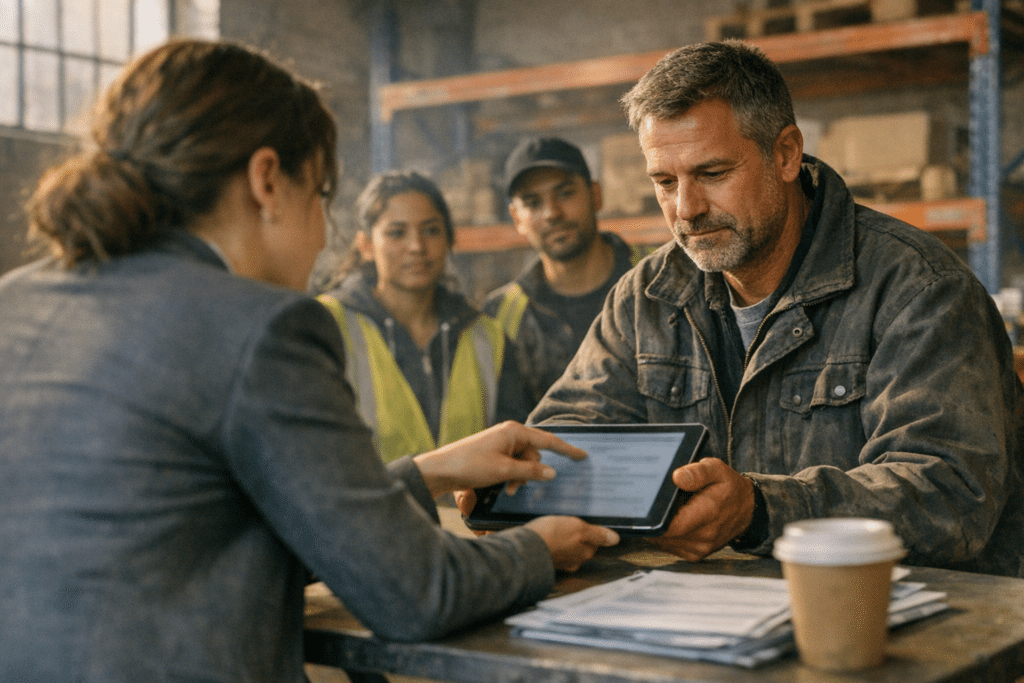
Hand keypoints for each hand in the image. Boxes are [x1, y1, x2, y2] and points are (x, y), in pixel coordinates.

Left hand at [413, 421, 586, 498]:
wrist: (441, 470)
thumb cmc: (470, 465)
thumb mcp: (504, 471)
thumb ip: (530, 471)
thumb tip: (551, 472)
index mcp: (514, 432)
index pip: (548, 440)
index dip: (567, 449)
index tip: (583, 456)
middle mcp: (509, 435)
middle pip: (535, 454)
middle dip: (530, 472)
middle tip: (515, 488)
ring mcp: (501, 444)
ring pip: (524, 463)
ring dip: (519, 477)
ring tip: (505, 489)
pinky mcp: (494, 454)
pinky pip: (512, 465)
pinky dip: (511, 476)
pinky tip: (501, 487)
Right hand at [524, 516, 619, 571]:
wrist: (524, 549)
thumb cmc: (552, 536)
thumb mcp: (578, 529)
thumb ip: (597, 534)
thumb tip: (615, 540)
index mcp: (585, 552)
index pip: (595, 541)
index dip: (591, 529)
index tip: (585, 521)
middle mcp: (574, 561)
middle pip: (582, 546)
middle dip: (578, 536)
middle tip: (571, 523)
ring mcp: (560, 562)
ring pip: (567, 548)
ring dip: (564, 539)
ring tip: (557, 526)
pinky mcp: (546, 559)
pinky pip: (554, 549)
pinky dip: (553, 542)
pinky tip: (547, 535)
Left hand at [649, 458, 755, 560]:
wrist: (747, 509)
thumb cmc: (728, 487)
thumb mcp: (716, 469)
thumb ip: (697, 472)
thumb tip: (677, 477)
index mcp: (708, 513)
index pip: (671, 526)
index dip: (653, 519)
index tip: (646, 506)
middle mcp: (704, 536)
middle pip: (663, 535)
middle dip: (654, 520)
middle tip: (652, 503)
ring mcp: (700, 548)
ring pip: (663, 542)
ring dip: (659, 528)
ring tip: (666, 510)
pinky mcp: (695, 555)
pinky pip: (670, 546)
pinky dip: (666, 535)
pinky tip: (673, 520)